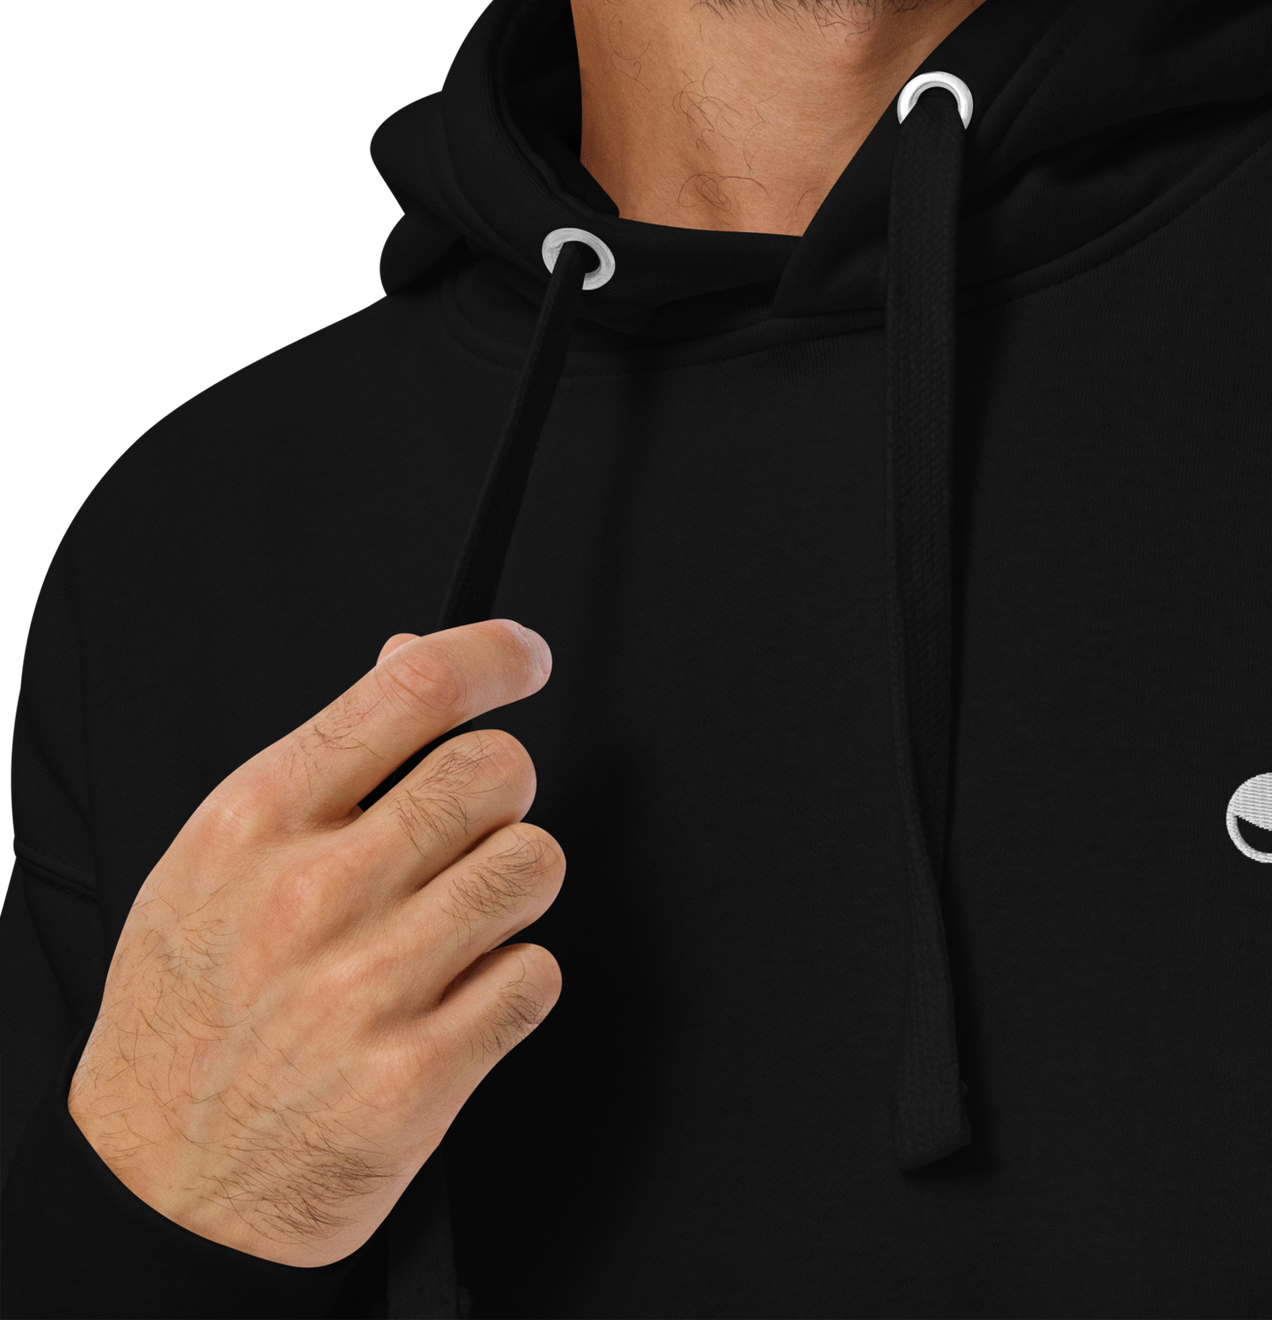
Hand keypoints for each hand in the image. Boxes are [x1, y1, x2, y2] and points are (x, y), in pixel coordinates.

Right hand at [67, 620, 564, 1267]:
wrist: (153, 1195)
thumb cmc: (189, 1017)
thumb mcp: (217, 863)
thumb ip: (328, 759)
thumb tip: (413, 657)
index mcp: (253, 826)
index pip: (410, 695)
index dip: (492, 658)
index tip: (524, 658)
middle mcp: (310, 897)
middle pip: (496, 770)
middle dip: (503, 795)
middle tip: (466, 837)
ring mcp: (365, 987)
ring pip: (534, 863)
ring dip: (513, 892)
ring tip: (455, 927)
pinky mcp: (416, 1076)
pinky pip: (536, 975)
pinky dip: (513, 986)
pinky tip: (453, 1003)